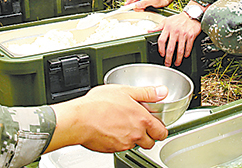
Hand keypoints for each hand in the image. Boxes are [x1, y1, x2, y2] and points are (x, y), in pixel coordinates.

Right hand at [48, 84, 167, 151]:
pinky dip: (119, 140)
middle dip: (148, 135)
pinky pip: (121, 147)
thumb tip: (162, 91)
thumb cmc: (98, 104)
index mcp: (142, 120)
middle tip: (140, 125)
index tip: (156, 124)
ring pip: (135, 145)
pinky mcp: (112, 149)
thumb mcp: (125, 91)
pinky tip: (112, 129)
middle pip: (150, 143)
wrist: (78, 120)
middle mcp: (135, 135)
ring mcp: (124, 144)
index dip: (160, 128)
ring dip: (133, 138)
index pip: (162, 132)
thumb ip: (147, 93)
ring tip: (123, 124)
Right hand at [126, 0, 180, 9]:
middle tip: (140, 10)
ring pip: (136, 2)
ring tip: (144, 10)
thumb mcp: (155, 2)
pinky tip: (143, 9)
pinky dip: (140, 7)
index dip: (129, 1)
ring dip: (138, 7)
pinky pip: (139, 3)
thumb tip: (138, 5)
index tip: (126, 6)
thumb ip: (146, 3)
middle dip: (135, 6)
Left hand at [156, 12, 201, 66]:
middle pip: (170, 48)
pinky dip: (187, 53)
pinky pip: (188, 47)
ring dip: (178, 58)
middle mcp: (175, 32)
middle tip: (167, 63)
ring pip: (180, 50)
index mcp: (168, 28)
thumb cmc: (178, 18)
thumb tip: (149, 30)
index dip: (160, 49)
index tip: (161, 54)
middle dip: (168, 58)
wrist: (192, 14)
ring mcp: (183, 34)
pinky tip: (185, 56)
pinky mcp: (191, 36)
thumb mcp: (166, 21)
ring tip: (177, 63)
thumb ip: (158, 27)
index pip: (161, 41)